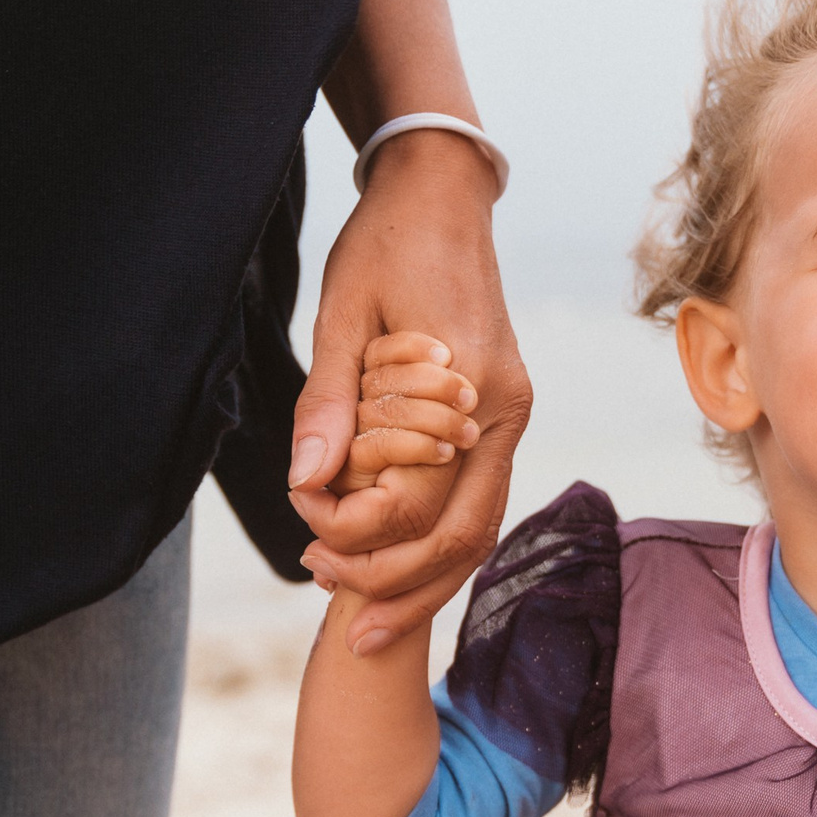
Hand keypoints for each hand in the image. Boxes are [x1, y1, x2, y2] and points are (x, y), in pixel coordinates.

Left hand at [288, 132, 531, 653]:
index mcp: (470, 385)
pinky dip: (438, 546)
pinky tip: (395, 571)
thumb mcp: (342, 314)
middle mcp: (503, 411)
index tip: (306, 528)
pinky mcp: (499, 415)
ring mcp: (510, 415)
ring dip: (424, 581)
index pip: (420, 496)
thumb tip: (307, 479)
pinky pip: (476, 500)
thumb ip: (329, 400)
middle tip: (341, 620)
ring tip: (364, 619)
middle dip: (401, 587)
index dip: (361, 528)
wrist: (444, 196)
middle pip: (464, 535)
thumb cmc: (387, 246)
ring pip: (479, 529)